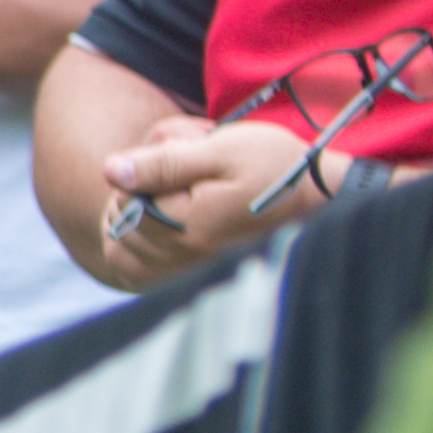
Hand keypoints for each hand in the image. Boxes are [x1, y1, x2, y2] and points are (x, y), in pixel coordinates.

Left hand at [86, 113, 330, 288]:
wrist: (321, 200)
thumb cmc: (275, 168)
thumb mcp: (222, 150)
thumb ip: (163, 162)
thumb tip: (110, 170)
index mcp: (190, 225)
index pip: (125, 200)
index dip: (141, 175)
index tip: (176, 162)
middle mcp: (185, 258)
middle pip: (123, 226)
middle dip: (137, 198)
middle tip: (177, 181)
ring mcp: (188, 274)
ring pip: (123, 253)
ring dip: (133, 225)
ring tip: (167, 202)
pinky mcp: (192, 282)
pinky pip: (136, 275)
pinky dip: (135, 252)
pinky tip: (159, 230)